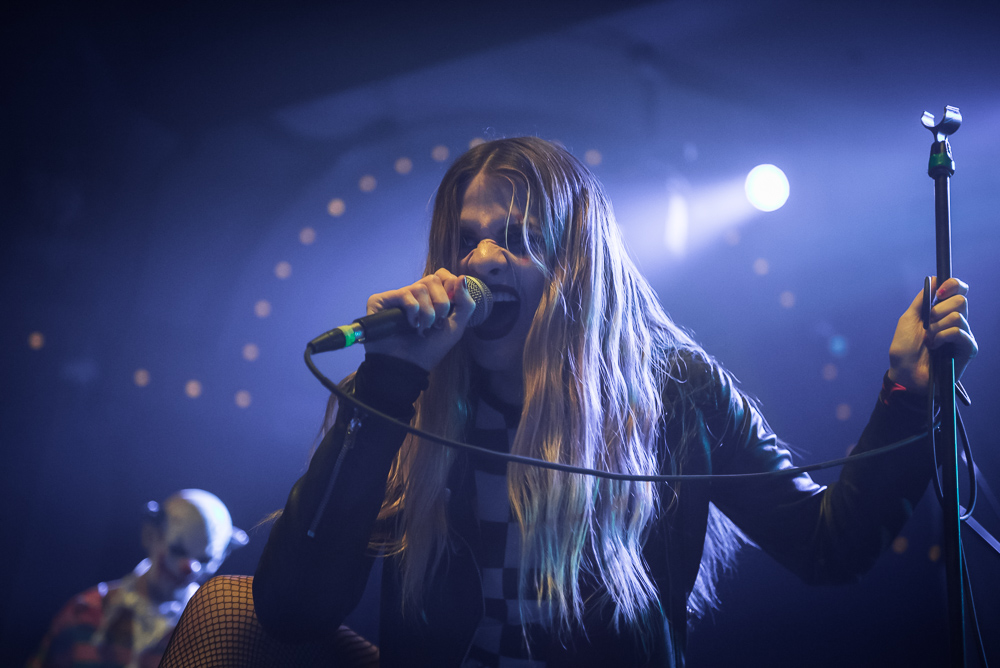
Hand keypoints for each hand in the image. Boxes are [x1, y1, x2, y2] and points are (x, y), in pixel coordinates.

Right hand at [362, 268, 476, 370]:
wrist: (408, 366)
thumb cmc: (430, 349)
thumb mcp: (456, 327)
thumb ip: (466, 303)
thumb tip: (462, 277)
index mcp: (431, 297)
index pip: (443, 276)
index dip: (451, 289)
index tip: (450, 310)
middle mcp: (413, 294)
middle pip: (434, 279)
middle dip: (441, 304)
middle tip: (436, 324)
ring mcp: (397, 297)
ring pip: (421, 287)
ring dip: (427, 313)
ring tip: (421, 329)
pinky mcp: (381, 301)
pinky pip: (404, 294)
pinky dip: (413, 311)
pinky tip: (410, 324)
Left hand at [888, 277, 976, 392]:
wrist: (905, 373)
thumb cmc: (905, 349)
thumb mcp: (909, 319)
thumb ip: (922, 299)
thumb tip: (934, 278)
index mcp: (942, 312)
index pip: (959, 290)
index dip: (953, 285)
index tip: (940, 291)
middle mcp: (956, 321)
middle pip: (960, 300)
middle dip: (938, 310)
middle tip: (928, 324)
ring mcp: (963, 335)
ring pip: (957, 316)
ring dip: (937, 327)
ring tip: (929, 340)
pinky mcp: (968, 348)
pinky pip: (959, 332)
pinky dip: (943, 337)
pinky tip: (936, 347)